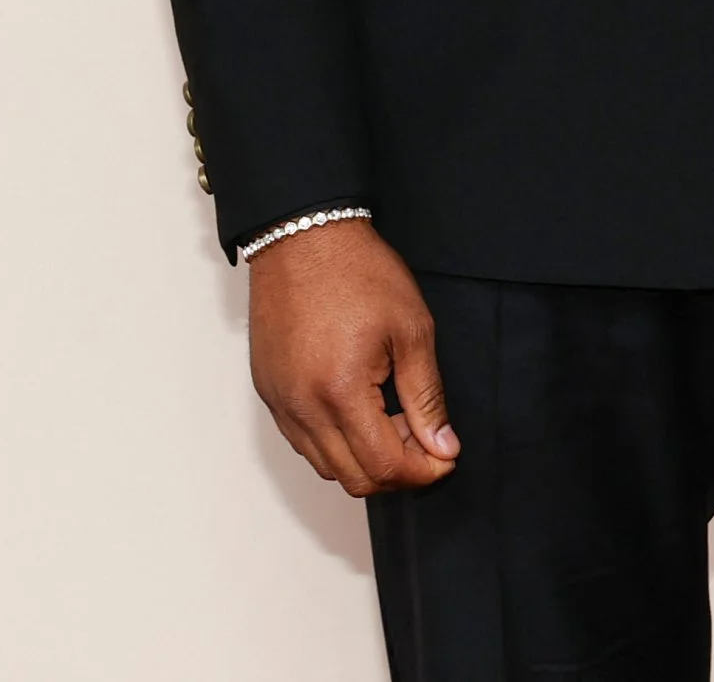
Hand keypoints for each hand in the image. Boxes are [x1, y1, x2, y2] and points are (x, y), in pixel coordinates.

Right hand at [248, 217, 459, 494]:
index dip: (423, 472)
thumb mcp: (411, 328)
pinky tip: (357, 410)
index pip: (384, 466)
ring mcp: (280, 402)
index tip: (445, 457)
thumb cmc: (358, 271)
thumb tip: (443, 447)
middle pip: (353, 478)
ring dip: (363, 459)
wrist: (304, 236)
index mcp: (340, 391)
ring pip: (325, 466)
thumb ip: (427, 396)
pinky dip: (333, 443)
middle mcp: (302, 407)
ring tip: (390, 419)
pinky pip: (302, 441)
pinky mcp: (268, 392)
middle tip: (422, 438)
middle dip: (395, 471)